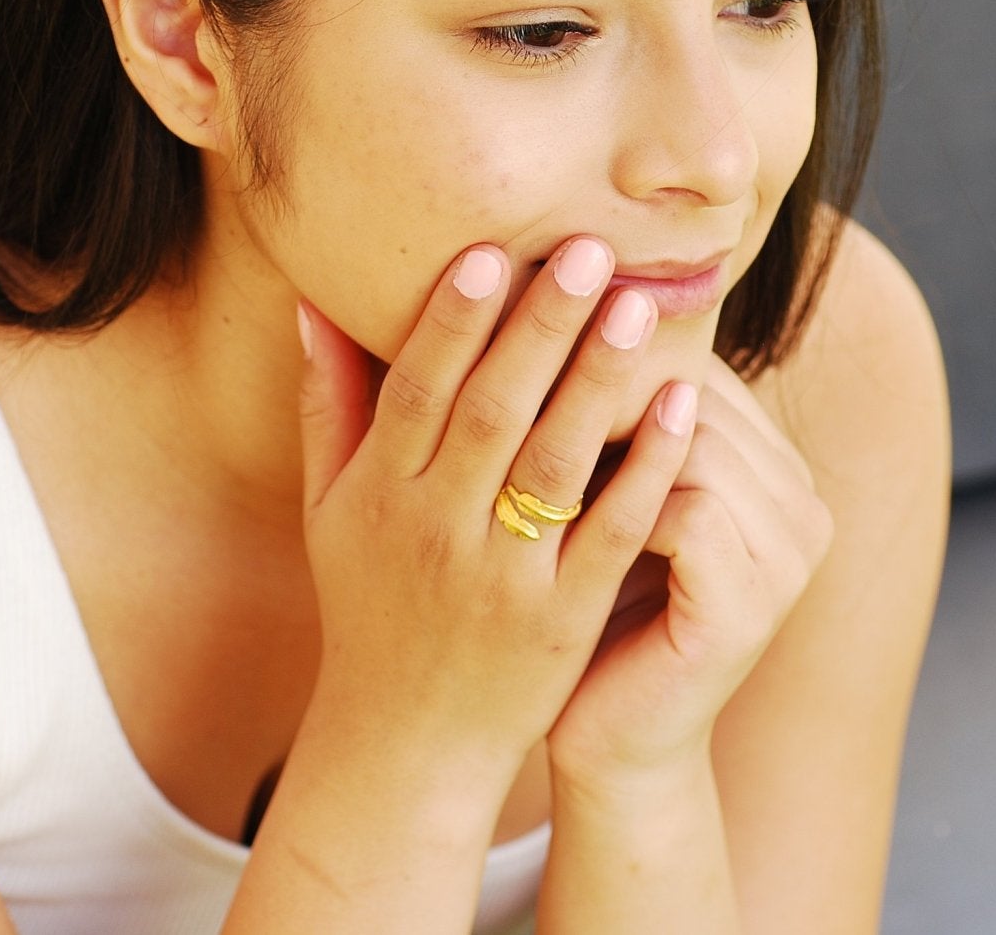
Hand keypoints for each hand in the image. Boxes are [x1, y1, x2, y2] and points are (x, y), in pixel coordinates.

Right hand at [291, 237, 699, 778]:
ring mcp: (503, 578)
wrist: (407, 743)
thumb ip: (328, 404)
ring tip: (641, 310)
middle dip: (541, 330)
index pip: (415, 391)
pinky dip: (647, 470)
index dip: (450, 322)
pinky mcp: (564, 619)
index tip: (490, 253)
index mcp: (379, 495)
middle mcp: (435, 531)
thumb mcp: (328, 510)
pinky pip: (611, 534)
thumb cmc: (369, 605)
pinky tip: (682, 410)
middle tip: (590, 252)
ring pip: (554, 466)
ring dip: (599, 383)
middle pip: (490, 414)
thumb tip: (314, 302)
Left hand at [546, 353, 835, 780]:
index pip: (697, 369)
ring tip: (520, 410)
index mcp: (775, 468)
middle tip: (511, 345)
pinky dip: (616, 492)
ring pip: (696, 440)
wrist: (610, 745)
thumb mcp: (607, 501)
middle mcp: (801, 504)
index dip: (607, 344)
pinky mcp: (755, 603)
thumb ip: (612, 420)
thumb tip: (543, 302)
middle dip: (603, 372)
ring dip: (604, 424)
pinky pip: (687, 509)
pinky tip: (547, 491)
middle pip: (700, 394)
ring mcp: (790, 556)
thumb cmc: (594, 612)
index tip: (524, 318)